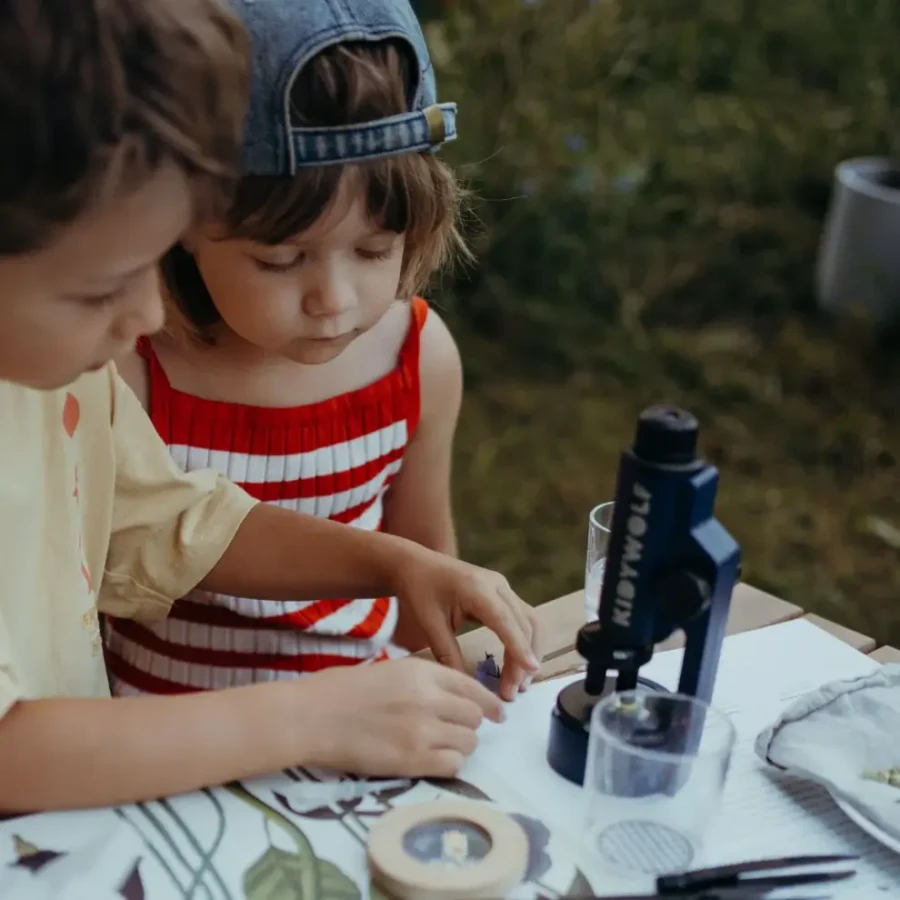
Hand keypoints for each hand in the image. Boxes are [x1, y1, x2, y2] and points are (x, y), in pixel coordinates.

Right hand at [301, 658, 504, 777]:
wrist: (313, 716)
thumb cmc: (344, 690)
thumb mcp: (391, 670)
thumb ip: (424, 680)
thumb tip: (453, 695)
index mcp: (422, 672)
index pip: (472, 686)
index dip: (489, 702)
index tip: (497, 712)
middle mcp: (428, 699)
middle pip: (474, 716)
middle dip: (471, 724)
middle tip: (459, 730)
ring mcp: (422, 731)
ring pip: (468, 741)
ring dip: (461, 744)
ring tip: (442, 745)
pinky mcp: (412, 761)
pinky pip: (453, 765)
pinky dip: (449, 764)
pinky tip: (434, 760)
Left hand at [390, 546, 542, 700]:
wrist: (416, 565)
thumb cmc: (420, 590)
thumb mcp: (429, 623)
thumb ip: (447, 653)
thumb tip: (466, 687)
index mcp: (477, 589)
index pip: (505, 621)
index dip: (519, 647)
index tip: (530, 671)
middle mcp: (497, 585)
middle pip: (524, 624)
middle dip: (523, 659)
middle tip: (512, 692)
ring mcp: (503, 587)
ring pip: (530, 621)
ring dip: (530, 651)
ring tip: (520, 683)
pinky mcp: (504, 593)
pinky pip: (524, 617)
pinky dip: (526, 641)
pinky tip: (519, 663)